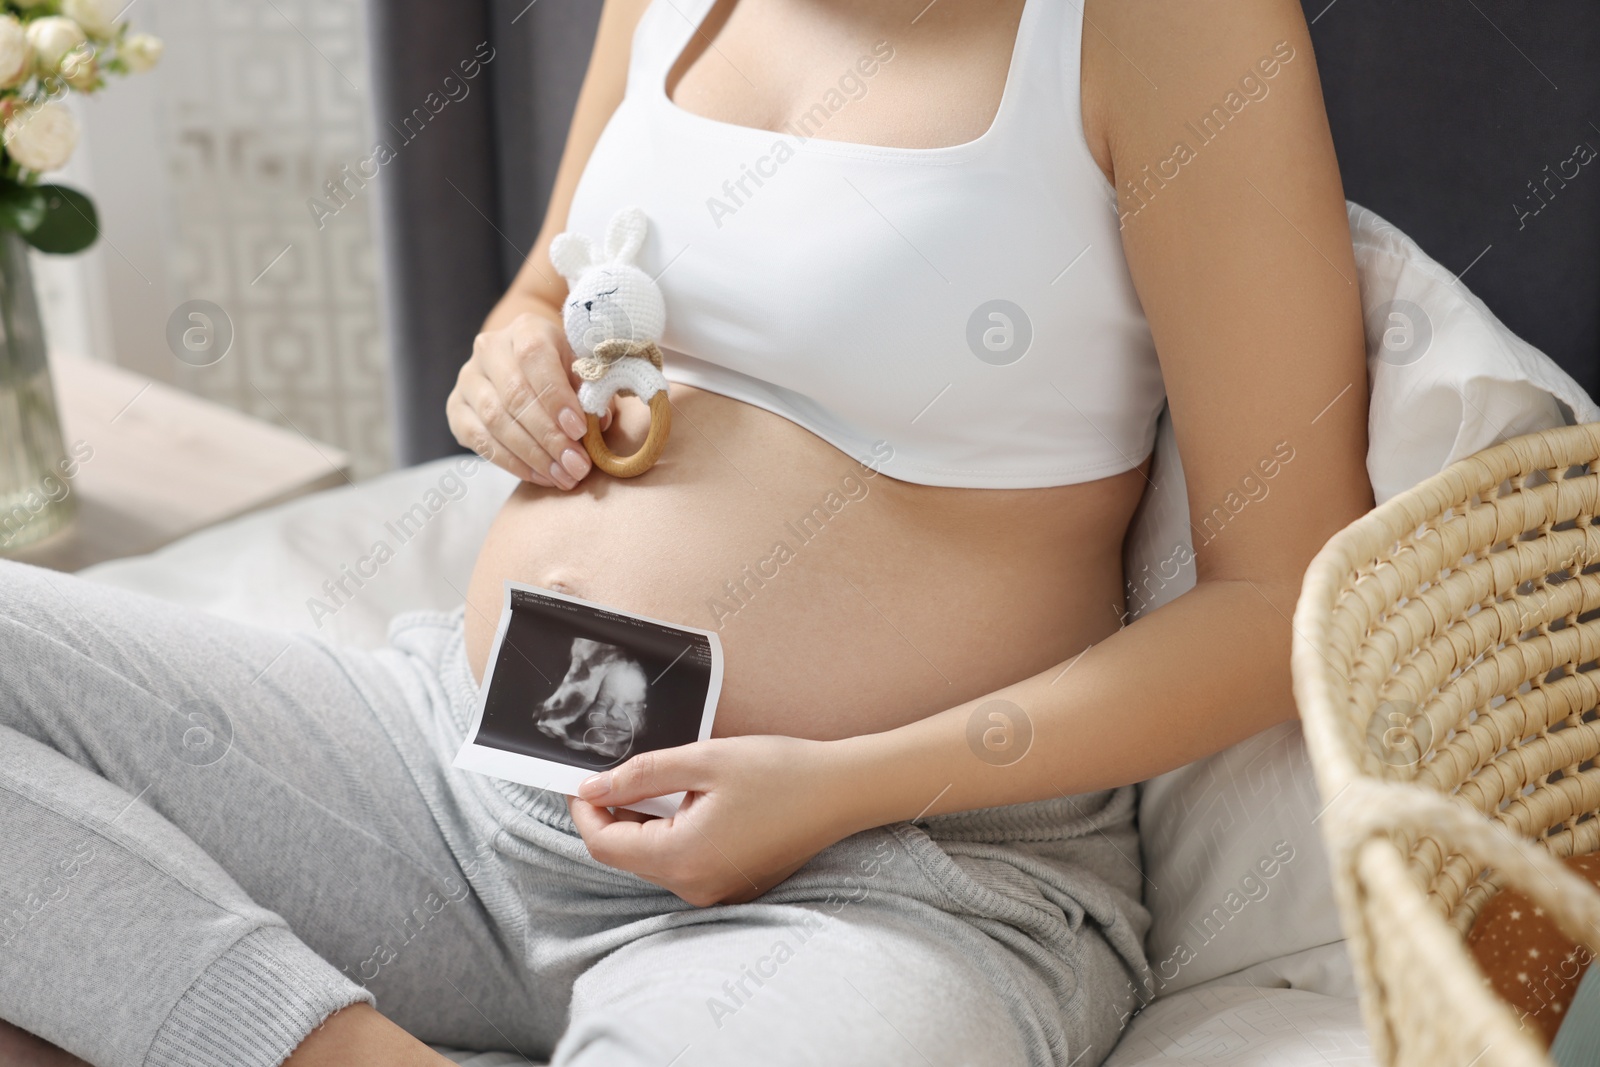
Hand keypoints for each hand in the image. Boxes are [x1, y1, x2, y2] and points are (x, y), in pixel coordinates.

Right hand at [446, 311, 610, 489]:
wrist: (528, 366)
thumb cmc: (565, 369)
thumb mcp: (584, 370)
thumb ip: (592, 391)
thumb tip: (598, 422)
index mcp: (526, 328)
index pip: (535, 357)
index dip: (556, 396)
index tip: (579, 431)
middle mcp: (489, 349)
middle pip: (515, 395)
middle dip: (549, 437)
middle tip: (576, 465)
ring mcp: (468, 379)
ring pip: (495, 421)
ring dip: (533, 455)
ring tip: (563, 476)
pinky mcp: (457, 408)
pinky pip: (479, 440)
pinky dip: (512, 462)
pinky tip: (539, 476)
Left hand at [568, 736, 856, 906]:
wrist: (842, 792)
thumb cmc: (779, 771)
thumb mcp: (703, 759)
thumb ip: (641, 774)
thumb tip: (592, 786)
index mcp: (683, 858)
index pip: (605, 844)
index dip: (585, 809)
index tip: (582, 777)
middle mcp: (694, 886)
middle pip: (626, 856)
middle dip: (612, 814)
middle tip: (618, 770)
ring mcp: (714, 891)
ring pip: (653, 859)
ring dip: (643, 823)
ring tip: (659, 781)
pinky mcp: (730, 884)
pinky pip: (681, 863)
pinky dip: (670, 834)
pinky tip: (687, 802)